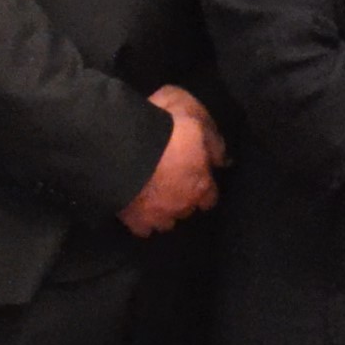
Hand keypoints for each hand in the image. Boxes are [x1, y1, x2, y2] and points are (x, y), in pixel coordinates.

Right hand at [120, 87, 220, 235]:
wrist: (122, 145)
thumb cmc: (165, 127)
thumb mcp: (196, 117)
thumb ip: (212, 141)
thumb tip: (223, 160)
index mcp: (201, 183)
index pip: (210, 197)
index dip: (202, 187)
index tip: (194, 177)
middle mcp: (184, 205)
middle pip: (188, 209)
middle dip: (182, 199)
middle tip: (170, 182)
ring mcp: (158, 216)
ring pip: (166, 221)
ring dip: (162, 210)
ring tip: (152, 196)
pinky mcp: (135, 221)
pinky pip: (141, 227)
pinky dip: (140, 219)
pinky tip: (135, 206)